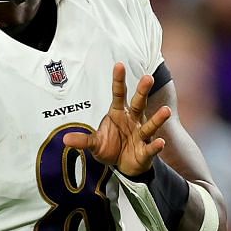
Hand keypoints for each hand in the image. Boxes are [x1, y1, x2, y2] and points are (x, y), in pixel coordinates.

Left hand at [63, 63, 170, 178]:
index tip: (119, 65)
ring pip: (150, 125)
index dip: (119, 80)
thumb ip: (83, 140)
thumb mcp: (95, 144)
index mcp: (119, 113)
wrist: (123, 165)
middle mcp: (133, 120)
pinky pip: (151, 147)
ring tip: (166, 111)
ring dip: (158, 118)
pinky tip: (160, 142)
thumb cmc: (111, 147)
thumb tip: (65, 139)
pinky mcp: (145, 150)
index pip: (119, 94)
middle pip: (139, 103)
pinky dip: (156, 145)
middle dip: (143, 91)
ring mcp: (141, 134)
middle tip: (148, 78)